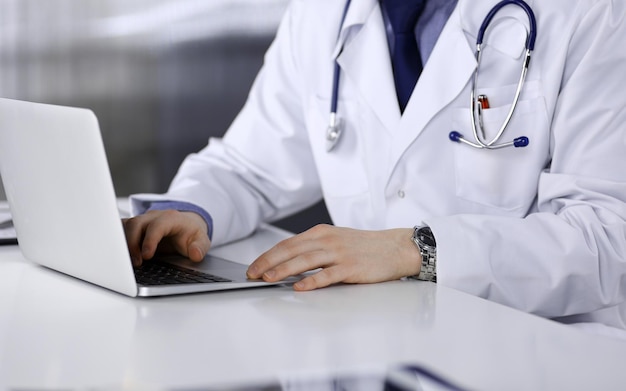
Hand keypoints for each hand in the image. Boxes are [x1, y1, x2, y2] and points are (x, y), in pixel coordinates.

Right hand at [123, 210, 210, 266]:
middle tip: (136, 263)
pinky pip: (121, 229)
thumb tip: (196, 254)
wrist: (185, 224)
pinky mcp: (134, 227)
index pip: (157, 226)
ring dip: (122, 243)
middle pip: (136, 223)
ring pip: (125, 226)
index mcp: (170, 218)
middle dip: (132, 243)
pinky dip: (117, 240)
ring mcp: (142, 221)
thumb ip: (200, 247)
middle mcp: (153, 217)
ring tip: (126, 262)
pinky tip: (117, 255)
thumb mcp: (201, 239)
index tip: (147, 256)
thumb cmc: (191, 233)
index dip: (150, 240)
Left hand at [246, 224, 420, 290]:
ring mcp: (339, 253)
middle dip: (268, 262)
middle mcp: (328, 240)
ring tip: (268, 278)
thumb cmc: (365, 247)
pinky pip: (328, 274)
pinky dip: (312, 281)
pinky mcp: (351, 268)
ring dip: (284, 270)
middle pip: (291, 250)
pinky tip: (300, 287)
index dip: (268, 255)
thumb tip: (288, 261)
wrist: (395, 248)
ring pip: (305, 260)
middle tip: (253, 274)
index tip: (254, 267)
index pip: (287, 243)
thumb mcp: (336, 240)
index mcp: (321, 233)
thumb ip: (314, 248)